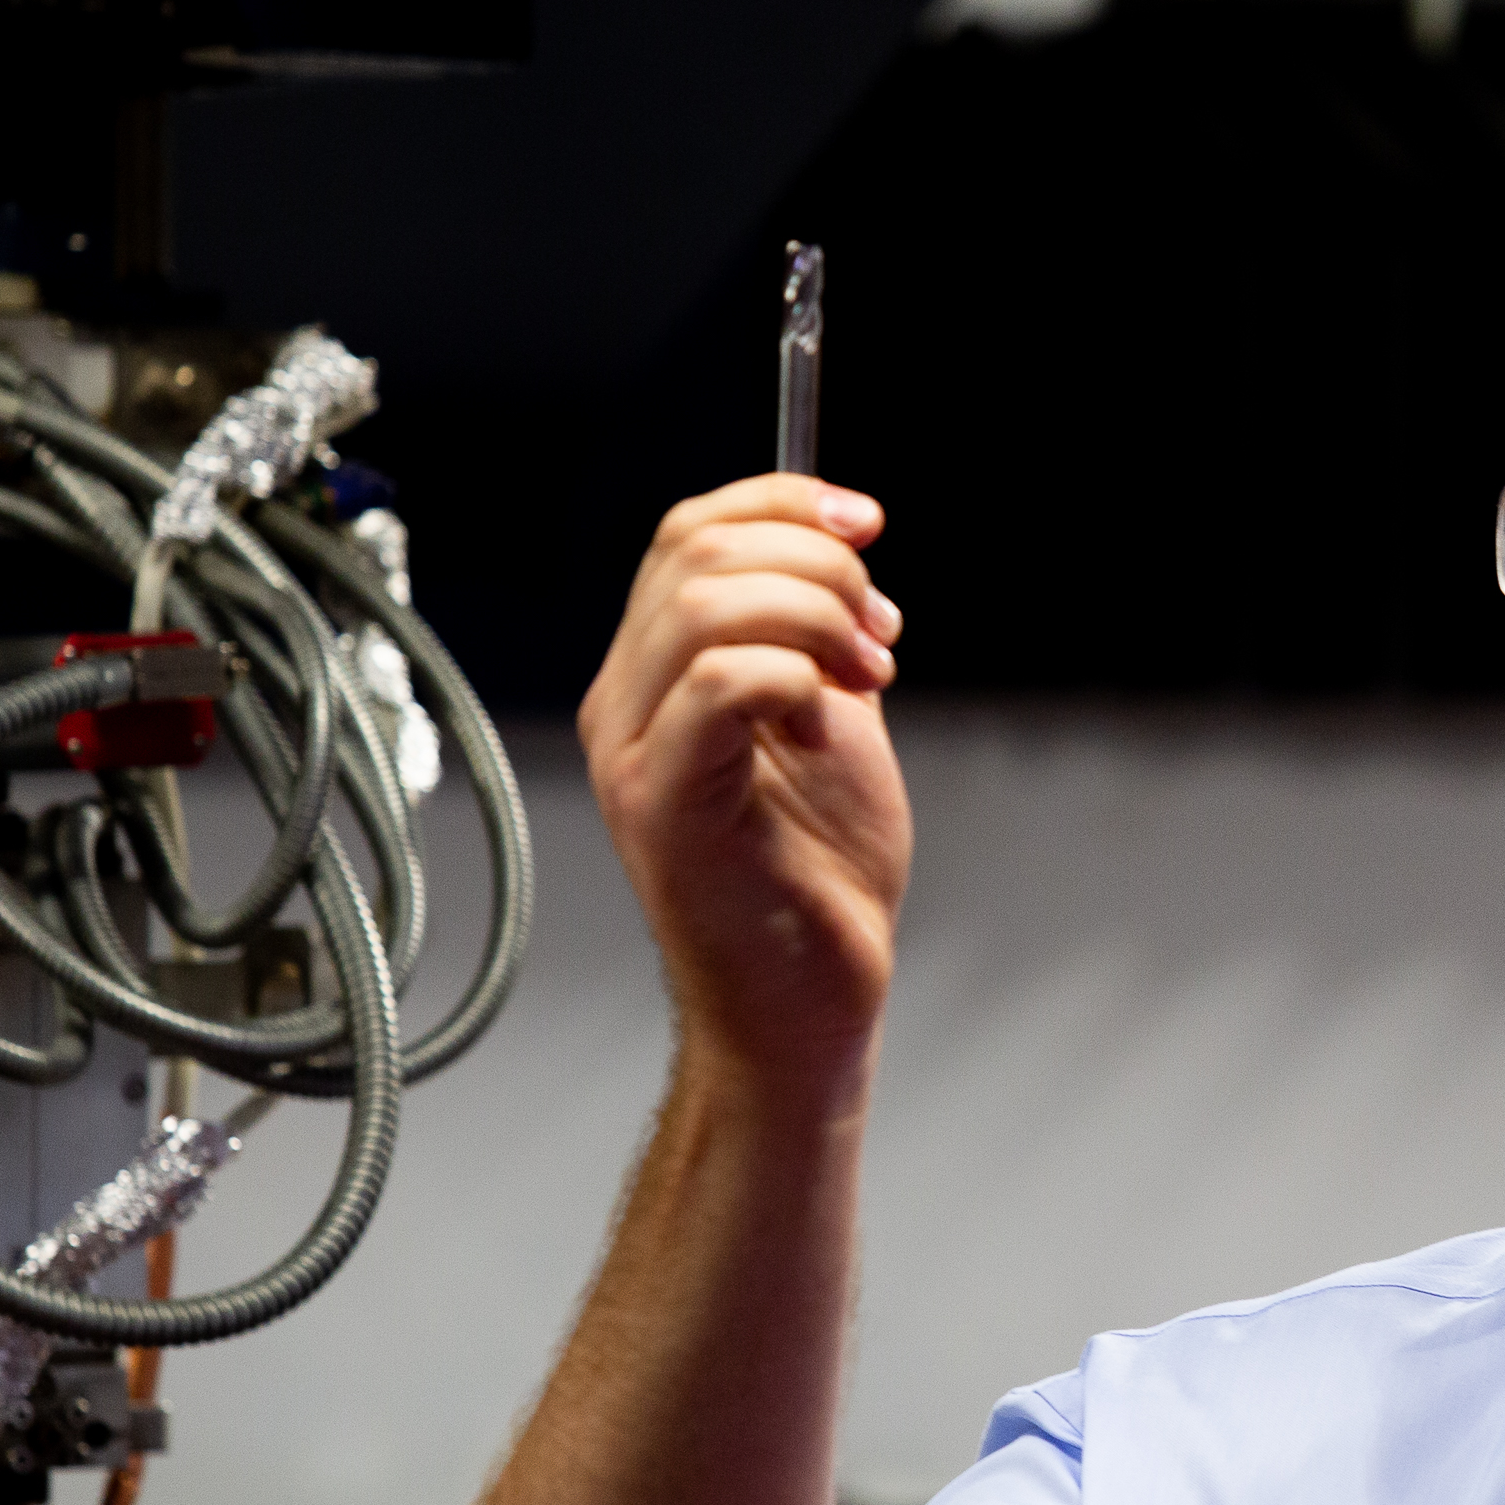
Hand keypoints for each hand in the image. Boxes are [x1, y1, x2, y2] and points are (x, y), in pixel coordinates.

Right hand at [578, 477, 909, 1108]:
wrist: (811, 1002)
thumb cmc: (819, 875)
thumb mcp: (828, 719)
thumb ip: (816, 636)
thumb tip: (844, 545)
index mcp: (654, 676)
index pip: (688, 532)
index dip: (783, 502)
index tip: (868, 522)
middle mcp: (625, 706)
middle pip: (695, 551)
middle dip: (816, 562)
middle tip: (880, 633)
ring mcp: (634, 756)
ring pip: (704, 605)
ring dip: (815, 616)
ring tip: (867, 675)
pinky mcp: (664, 807)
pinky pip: (720, 686)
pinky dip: (794, 678)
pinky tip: (827, 723)